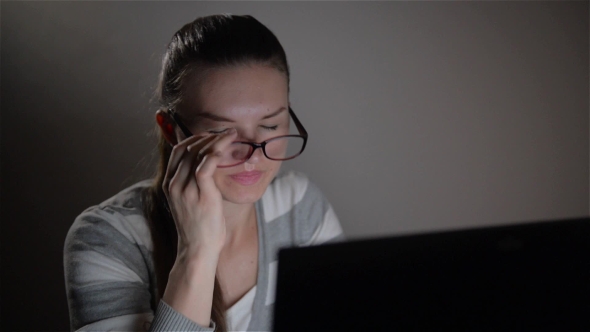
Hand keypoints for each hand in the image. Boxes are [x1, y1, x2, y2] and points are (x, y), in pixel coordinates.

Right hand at [162, 128, 237, 259]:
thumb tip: (204, 163)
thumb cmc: (198, 225)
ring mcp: (186, 189)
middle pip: (188, 148)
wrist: (198, 248)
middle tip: (224, 133)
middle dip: (207, 136)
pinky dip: (215, 153)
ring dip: (216, 141)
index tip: (211, 135)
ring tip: (230, 136)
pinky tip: (225, 148)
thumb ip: (192, 181)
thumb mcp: (189, 200)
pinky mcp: (201, 195)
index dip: (194, 138)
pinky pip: (205, 167)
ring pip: (197, 154)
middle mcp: (174, 184)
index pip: (178, 150)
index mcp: (169, 183)